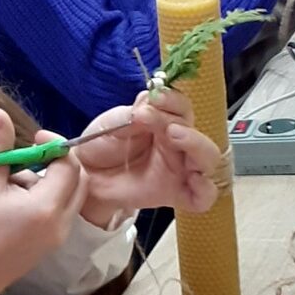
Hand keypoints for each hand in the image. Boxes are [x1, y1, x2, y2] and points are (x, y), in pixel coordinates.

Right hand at [0, 109, 87, 294]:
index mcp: (45, 207)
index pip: (69, 165)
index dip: (55, 145)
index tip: (33, 138)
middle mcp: (62, 222)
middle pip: (80, 179)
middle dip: (59, 161)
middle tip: (30, 155)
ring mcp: (61, 235)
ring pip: (73, 194)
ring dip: (54, 179)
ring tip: (17, 180)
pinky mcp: (55, 242)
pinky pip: (64, 209)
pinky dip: (50, 196)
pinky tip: (19, 199)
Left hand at [73, 90, 220, 223]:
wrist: (86, 175)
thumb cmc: (101, 145)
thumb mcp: (112, 123)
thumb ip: (132, 115)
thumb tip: (149, 103)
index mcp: (165, 122)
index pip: (182, 107)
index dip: (173, 100)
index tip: (155, 97)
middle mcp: (177, 143)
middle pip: (198, 130)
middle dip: (183, 123)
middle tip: (160, 122)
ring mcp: (180, 169)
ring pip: (208, 158)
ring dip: (197, 144)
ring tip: (174, 135)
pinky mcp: (177, 193)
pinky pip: (203, 196)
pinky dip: (205, 189)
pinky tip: (195, 179)